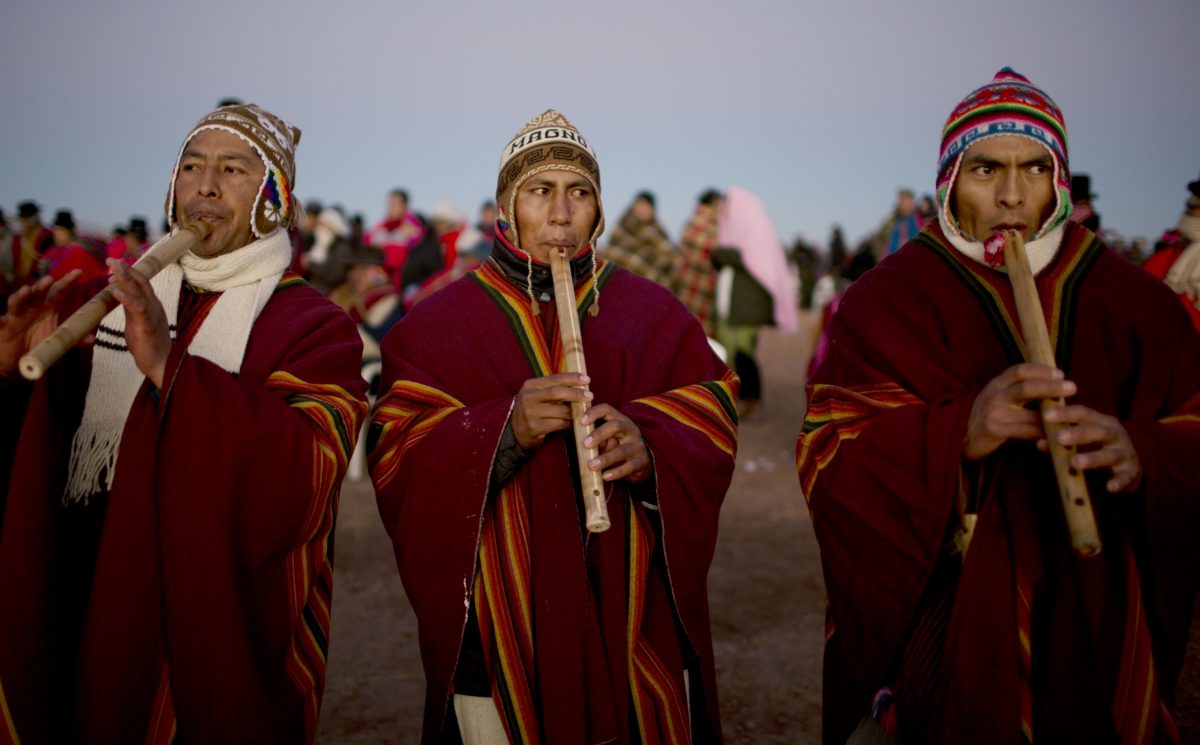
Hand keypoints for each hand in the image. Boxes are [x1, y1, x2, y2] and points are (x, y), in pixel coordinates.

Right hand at [0, 270, 82, 374]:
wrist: (16, 354)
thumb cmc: (38, 341)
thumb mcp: (57, 340)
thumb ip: (73, 338)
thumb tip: (91, 338)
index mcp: (49, 308)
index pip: (59, 292)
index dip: (67, 282)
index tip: (79, 272)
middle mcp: (33, 307)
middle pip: (38, 293)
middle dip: (43, 285)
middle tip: (50, 279)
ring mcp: (17, 315)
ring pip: (17, 302)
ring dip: (21, 296)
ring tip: (26, 291)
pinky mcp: (4, 325)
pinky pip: (1, 320)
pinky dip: (0, 318)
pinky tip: (2, 318)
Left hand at [107, 259, 170, 387]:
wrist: (163, 364)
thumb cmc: (149, 345)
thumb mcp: (137, 321)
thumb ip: (130, 308)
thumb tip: (119, 295)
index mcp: (152, 304)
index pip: (140, 282)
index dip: (128, 272)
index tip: (113, 266)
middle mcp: (154, 305)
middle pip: (141, 281)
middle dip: (125, 269)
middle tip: (110, 259)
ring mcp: (152, 314)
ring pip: (139, 291)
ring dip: (125, 278)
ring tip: (113, 268)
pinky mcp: (147, 326)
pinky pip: (137, 309)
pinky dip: (126, 298)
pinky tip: (115, 291)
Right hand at [511, 372, 592, 448]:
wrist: (515, 431)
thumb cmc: (533, 410)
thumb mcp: (538, 395)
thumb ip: (554, 388)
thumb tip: (580, 384)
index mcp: (530, 385)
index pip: (555, 378)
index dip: (572, 378)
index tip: (587, 379)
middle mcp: (528, 397)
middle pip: (557, 392)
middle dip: (576, 394)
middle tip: (590, 396)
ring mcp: (530, 413)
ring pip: (560, 411)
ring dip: (575, 412)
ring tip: (584, 412)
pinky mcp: (534, 427)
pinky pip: (558, 424)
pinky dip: (569, 423)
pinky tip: (574, 423)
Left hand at [581, 404, 650, 482]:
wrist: (642, 461)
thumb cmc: (618, 446)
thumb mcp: (608, 438)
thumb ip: (597, 438)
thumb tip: (580, 441)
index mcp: (620, 420)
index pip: (607, 409)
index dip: (594, 413)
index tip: (582, 421)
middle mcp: (630, 430)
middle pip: (616, 426)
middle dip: (599, 434)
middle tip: (585, 444)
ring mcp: (637, 446)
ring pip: (621, 450)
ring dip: (605, 458)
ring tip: (591, 465)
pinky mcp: (641, 462)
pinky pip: (628, 467)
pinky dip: (616, 472)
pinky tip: (605, 476)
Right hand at [964, 363, 1075, 459]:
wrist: (963, 435)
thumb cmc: (989, 414)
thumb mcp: (999, 395)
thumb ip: (1019, 388)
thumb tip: (1052, 383)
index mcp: (997, 383)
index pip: (1020, 370)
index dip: (1042, 370)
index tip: (1060, 374)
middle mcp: (994, 395)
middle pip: (1026, 388)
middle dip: (1051, 387)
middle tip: (1072, 388)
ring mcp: (994, 413)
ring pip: (1030, 414)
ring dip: (1053, 416)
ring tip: (1070, 416)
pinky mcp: (994, 430)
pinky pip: (1026, 432)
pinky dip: (1042, 434)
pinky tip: (1054, 434)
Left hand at [1041, 405, 1141, 492]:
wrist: (1130, 463)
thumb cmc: (1099, 447)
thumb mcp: (1082, 440)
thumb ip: (1061, 440)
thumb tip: (1039, 442)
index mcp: (1101, 422)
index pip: (1083, 413)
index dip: (1066, 413)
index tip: (1046, 415)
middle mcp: (1115, 435)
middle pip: (1098, 431)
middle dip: (1079, 433)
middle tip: (1059, 437)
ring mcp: (1125, 453)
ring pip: (1110, 455)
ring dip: (1093, 458)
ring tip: (1075, 462)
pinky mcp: (1131, 472)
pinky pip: (1126, 477)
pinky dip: (1119, 482)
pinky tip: (1110, 487)